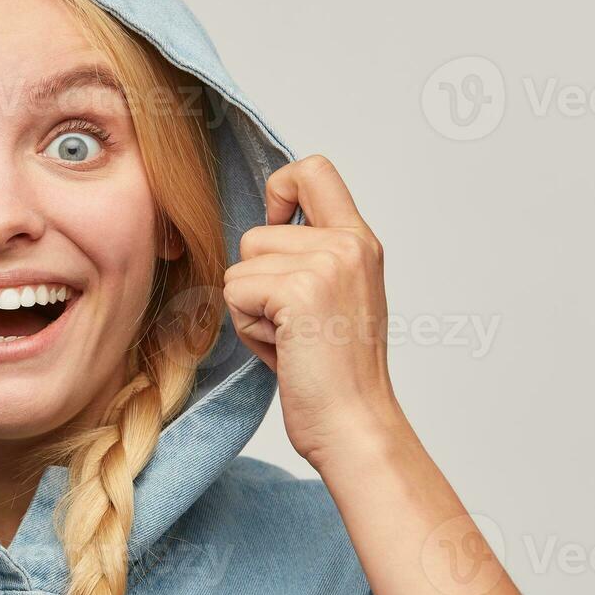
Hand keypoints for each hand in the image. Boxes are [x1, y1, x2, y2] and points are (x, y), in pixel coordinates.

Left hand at [224, 155, 404, 470]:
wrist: (355, 425)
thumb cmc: (335, 375)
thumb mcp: (334, 298)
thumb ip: (307, 259)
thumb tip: (259, 229)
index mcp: (360, 241)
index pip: (312, 169)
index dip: (278, 190)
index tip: (275, 230)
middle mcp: (348, 244)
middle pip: (254, 234)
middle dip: (255, 283)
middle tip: (293, 325)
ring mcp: (326, 264)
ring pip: (240, 266)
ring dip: (251, 310)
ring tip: (291, 340)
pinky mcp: (299, 290)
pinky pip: (235, 292)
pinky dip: (248, 328)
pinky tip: (285, 351)